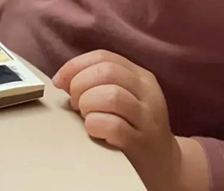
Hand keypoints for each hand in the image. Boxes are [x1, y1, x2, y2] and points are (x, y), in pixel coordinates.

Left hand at [53, 50, 181, 190]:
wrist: (165, 165)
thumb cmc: (134, 127)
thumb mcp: (123, 97)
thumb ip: (99, 83)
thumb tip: (63, 79)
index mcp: (140, 76)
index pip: (104, 57)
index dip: (76, 65)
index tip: (59, 80)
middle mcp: (147, 93)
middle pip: (106, 71)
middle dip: (80, 84)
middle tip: (75, 103)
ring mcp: (147, 118)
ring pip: (112, 95)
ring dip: (88, 103)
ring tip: (86, 116)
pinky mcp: (142, 143)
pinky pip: (114, 125)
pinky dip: (95, 124)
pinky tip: (93, 129)